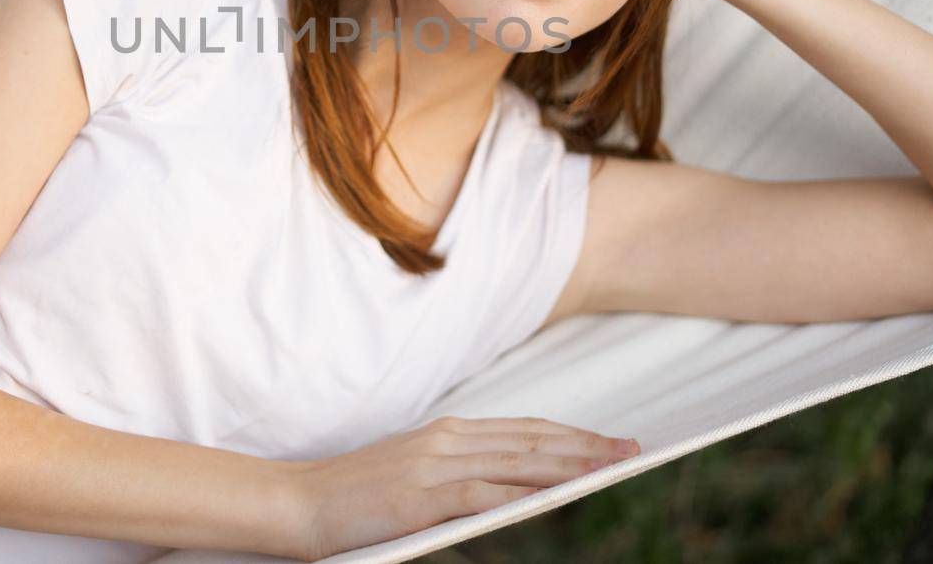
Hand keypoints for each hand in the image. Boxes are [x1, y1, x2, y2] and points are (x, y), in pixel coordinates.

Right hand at [287, 415, 640, 560]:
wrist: (300, 502)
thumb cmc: (354, 496)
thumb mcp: (413, 474)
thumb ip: (456, 474)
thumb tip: (504, 486)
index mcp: (447, 433)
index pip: (524, 430)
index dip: (571, 435)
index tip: (610, 441)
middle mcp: (447, 440)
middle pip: (532, 441)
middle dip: (586, 446)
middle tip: (632, 449)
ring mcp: (434, 466)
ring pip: (519, 462)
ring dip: (571, 465)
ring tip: (611, 467)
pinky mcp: (422, 495)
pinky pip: (486, 492)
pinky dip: (527, 491)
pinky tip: (557, 493)